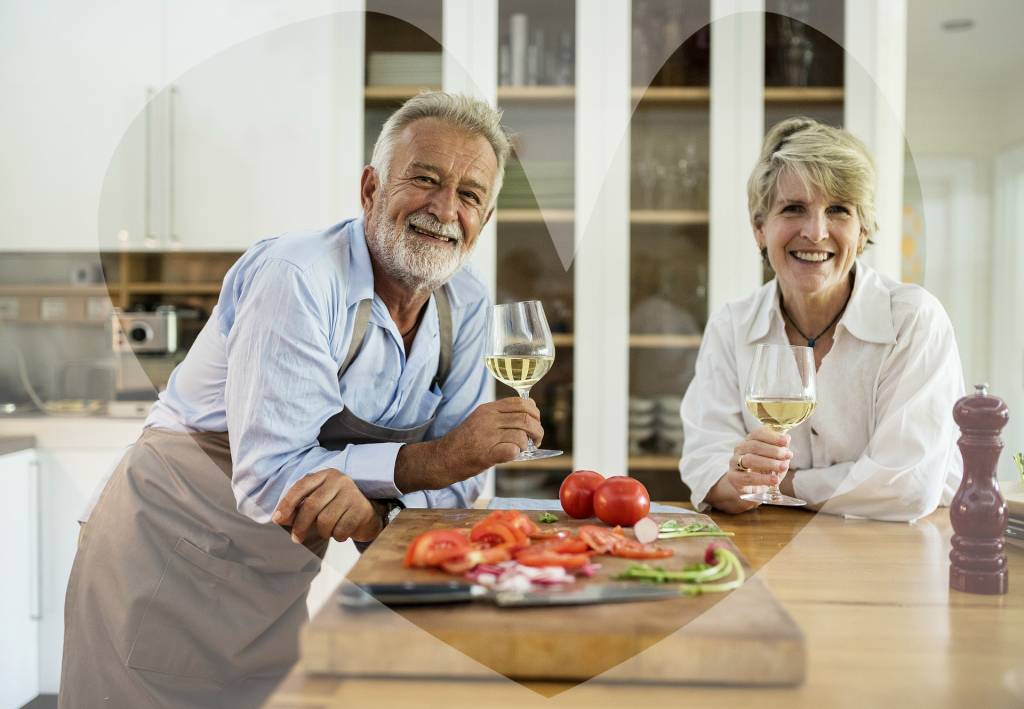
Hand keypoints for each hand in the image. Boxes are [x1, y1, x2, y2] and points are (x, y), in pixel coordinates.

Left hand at [271, 469, 381, 544]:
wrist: (368, 513)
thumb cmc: (337, 508)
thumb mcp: (318, 503)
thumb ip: (299, 508)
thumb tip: (279, 518)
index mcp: (325, 475)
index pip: (301, 487)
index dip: (287, 504)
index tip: (277, 519)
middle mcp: (339, 481)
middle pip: (311, 506)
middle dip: (300, 525)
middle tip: (296, 538)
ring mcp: (352, 494)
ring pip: (325, 521)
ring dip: (323, 532)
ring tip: (328, 531)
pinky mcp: (361, 509)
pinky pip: (340, 530)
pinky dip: (337, 536)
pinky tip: (342, 531)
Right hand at [394, 397, 543, 491]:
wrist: (442, 459)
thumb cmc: (464, 442)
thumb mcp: (480, 420)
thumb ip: (500, 416)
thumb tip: (528, 417)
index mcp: (488, 409)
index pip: (521, 402)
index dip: (534, 412)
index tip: (535, 422)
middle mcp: (488, 419)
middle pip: (526, 418)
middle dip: (537, 430)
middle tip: (536, 440)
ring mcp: (487, 436)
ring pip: (522, 435)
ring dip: (527, 444)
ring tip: (522, 449)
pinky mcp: (486, 453)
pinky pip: (513, 450)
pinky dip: (517, 454)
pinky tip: (510, 456)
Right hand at [706, 426, 792, 513]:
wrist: (751, 486)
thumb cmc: (764, 469)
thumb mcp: (776, 459)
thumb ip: (781, 449)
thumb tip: (787, 438)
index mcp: (749, 440)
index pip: (758, 433)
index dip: (772, 436)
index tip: (786, 441)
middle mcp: (740, 449)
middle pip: (754, 445)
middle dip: (773, 450)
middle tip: (788, 455)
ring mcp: (734, 462)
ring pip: (749, 459)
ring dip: (769, 463)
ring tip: (783, 467)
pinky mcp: (733, 477)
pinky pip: (747, 477)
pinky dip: (762, 479)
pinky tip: (774, 480)